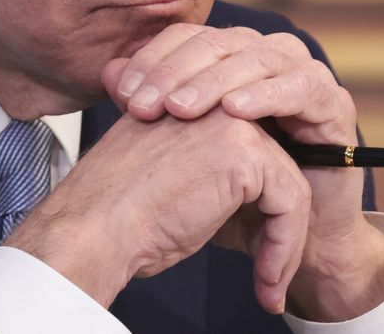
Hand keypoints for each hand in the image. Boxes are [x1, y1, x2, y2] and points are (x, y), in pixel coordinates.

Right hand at [4, 109, 311, 313]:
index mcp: (192, 98)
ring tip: (269, 283)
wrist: (93, 229)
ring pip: (288, 183)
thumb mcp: (165, 169)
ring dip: (285, 242)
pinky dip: (285, 248)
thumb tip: (231, 189)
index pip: (250, 148)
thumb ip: (197, 161)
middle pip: (275, 162)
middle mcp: (214, 99)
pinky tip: (266, 281)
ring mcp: (231, 122)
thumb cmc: (115, 212)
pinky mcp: (244, 153)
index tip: (254, 242)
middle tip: (270, 271)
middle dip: (278, 223)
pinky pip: (290, 202)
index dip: (258, 200)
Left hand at [100, 23, 383, 320]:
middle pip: (219, 43)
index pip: (188, 39)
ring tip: (182, 108)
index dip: (154, 58)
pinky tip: (237, 111)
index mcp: (232, 59)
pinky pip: (302, 87)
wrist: (293, 243)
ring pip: (257, 59)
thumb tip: (108, 72)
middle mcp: (268, 57)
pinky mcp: (334, 104)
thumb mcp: (186, 152)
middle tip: (145, 104)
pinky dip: (268, 95)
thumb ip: (154, 108)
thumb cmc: (235, 196)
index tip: (122, 93)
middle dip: (176, 72)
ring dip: (216, 81)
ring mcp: (304, 75)